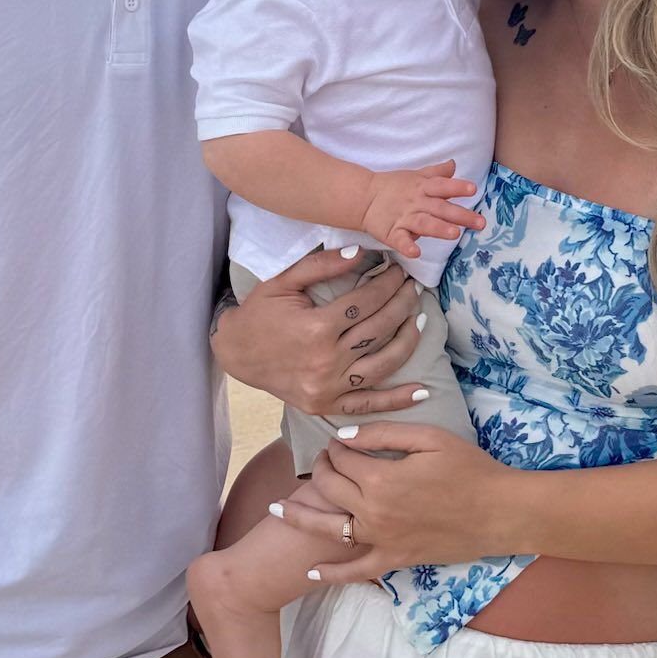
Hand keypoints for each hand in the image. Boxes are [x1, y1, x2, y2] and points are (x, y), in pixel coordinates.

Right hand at [211, 249, 425, 417]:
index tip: (398, 271)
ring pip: (383, 365)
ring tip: (419, 319)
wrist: (236, 353)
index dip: (386, 284)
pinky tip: (421, 390)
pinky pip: (368, 404)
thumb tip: (361, 252)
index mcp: (316, 328)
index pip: (366, 302)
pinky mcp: (327, 405)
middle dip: (402, 304)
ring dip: (408, 341)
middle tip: (413, 288)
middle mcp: (326, 360)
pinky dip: (397, 400)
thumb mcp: (283, 281)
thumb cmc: (260, 313)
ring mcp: (328, 387)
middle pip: (379, 329)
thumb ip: (322, 265)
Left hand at [274, 421, 516, 581]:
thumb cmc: (469, 469)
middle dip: (322, 469)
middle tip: (323, 460)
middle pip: (331, 488)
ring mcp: (382, 539)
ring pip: (329, 529)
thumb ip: (384, 433)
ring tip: (276, 509)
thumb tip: (346, 437)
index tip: (339, 441)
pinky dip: (331, 574)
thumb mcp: (429, 438)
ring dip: (301, 516)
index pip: (342, 459)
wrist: (500, 512)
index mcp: (382, 478)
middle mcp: (374, 512)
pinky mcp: (395, 559)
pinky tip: (309, 571)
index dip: (336, 447)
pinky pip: (356, 571)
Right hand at [359, 160, 484, 255]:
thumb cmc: (395, 187)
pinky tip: (415, 252)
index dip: (457, 187)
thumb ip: (437, 173)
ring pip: (424, 223)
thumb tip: (454, 164)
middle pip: (440, 208)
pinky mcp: (391, 233)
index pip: (442, 186)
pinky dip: (406, 246)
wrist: (364, 197)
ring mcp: (403, 218)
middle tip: (480, 223)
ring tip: (454, 234)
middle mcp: (416, 203)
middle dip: (460, 215)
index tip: (473, 189)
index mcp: (422, 188)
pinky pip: (400, 240)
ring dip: (439, 229)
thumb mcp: (416, 176)